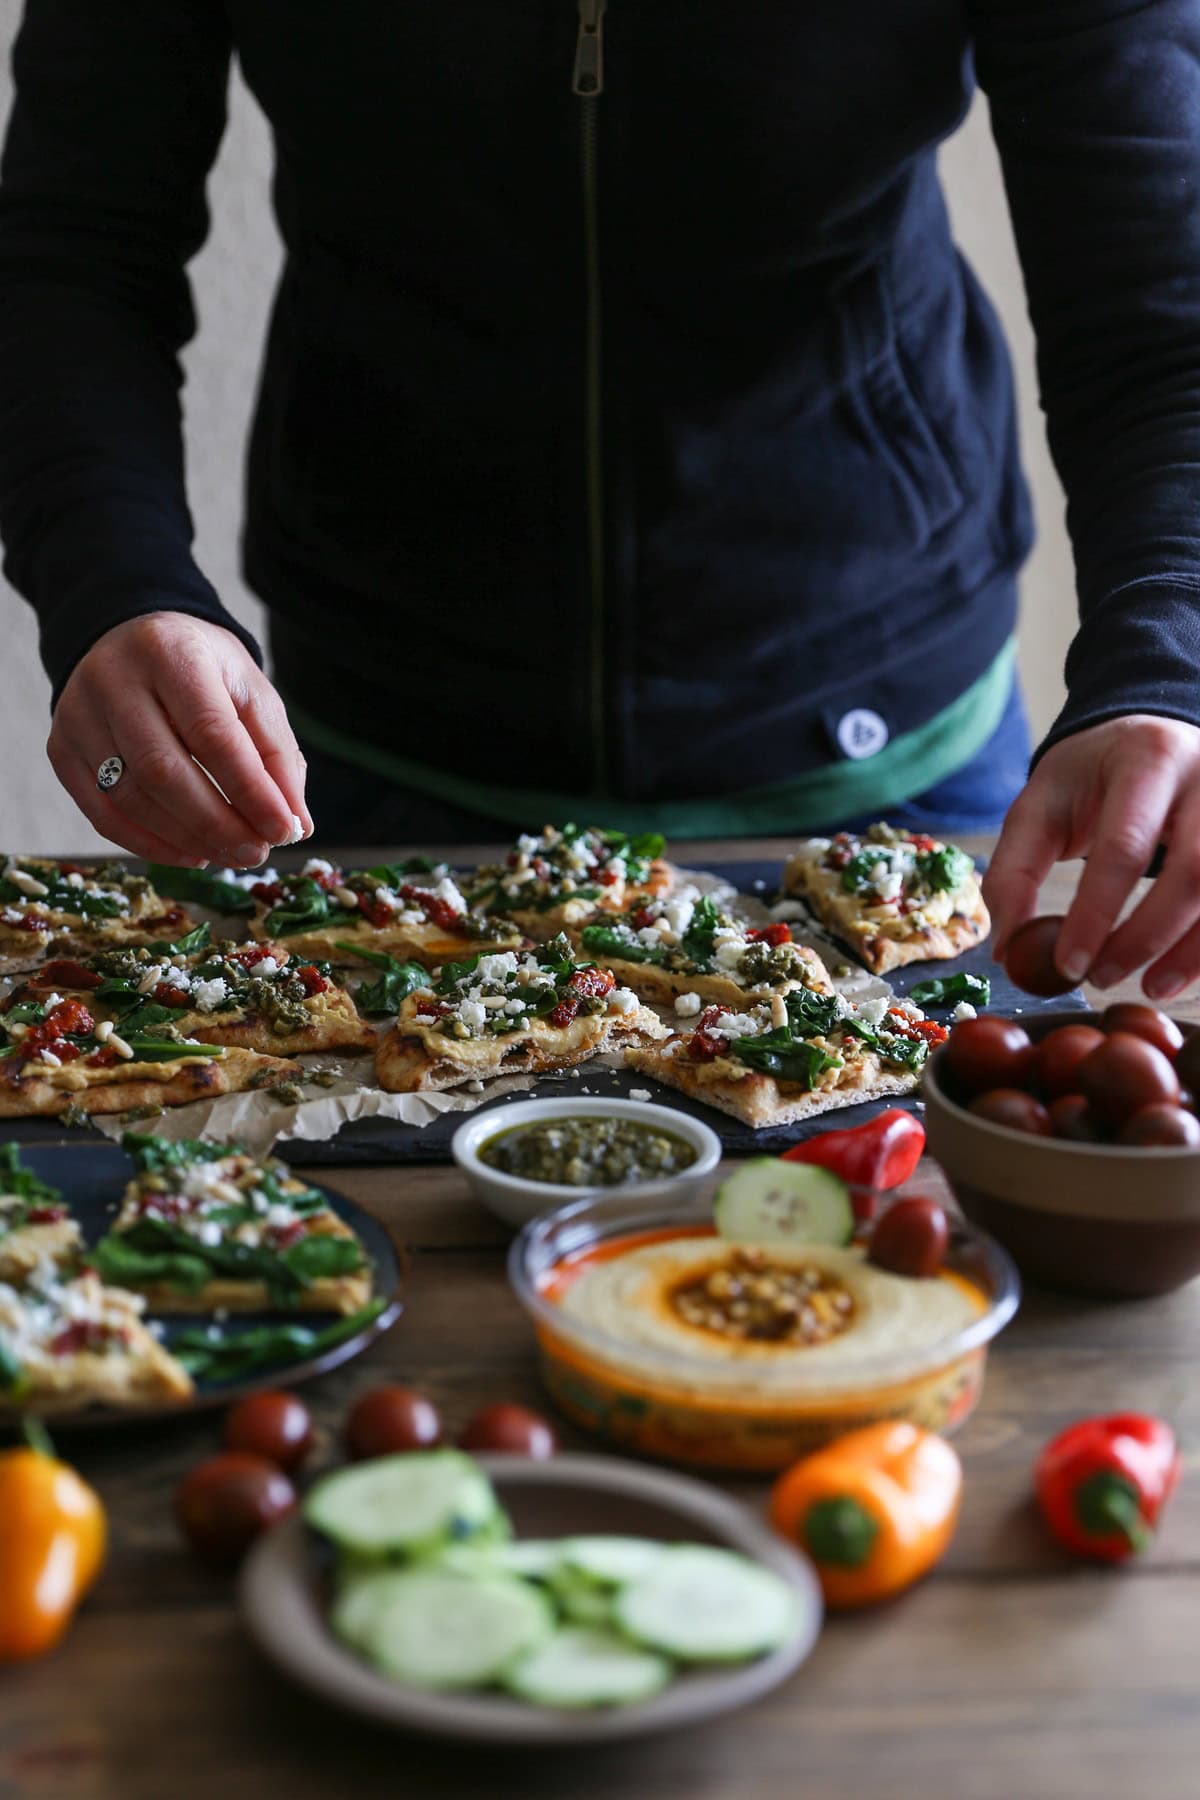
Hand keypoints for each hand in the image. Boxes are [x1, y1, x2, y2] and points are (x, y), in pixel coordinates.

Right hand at [47, 613, 311, 866]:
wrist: (129, 637)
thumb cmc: (201, 670)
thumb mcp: (249, 692)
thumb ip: (276, 754)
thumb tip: (295, 824)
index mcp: (171, 652)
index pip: (212, 733)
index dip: (250, 790)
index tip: (283, 830)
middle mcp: (113, 679)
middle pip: (163, 770)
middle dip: (218, 824)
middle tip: (256, 853)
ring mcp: (78, 714)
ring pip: (130, 797)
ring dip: (187, 839)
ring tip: (230, 854)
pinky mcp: (60, 748)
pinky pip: (102, 813)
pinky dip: (150, 844)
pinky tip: (191, 853)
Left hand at [983, 715, 1199, 1000]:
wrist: (1152, 736)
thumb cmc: (1091, 776)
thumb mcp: (1041, 806)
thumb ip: (1016, 873)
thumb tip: (1007, 950)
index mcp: (1145, 760)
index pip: (1123, 847)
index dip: (1096, 914)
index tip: (1067, 965)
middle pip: (1193, 870)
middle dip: (1144, 937)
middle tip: (1101, 978)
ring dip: (1189, 951)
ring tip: (1148, 987)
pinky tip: (1179, 973)